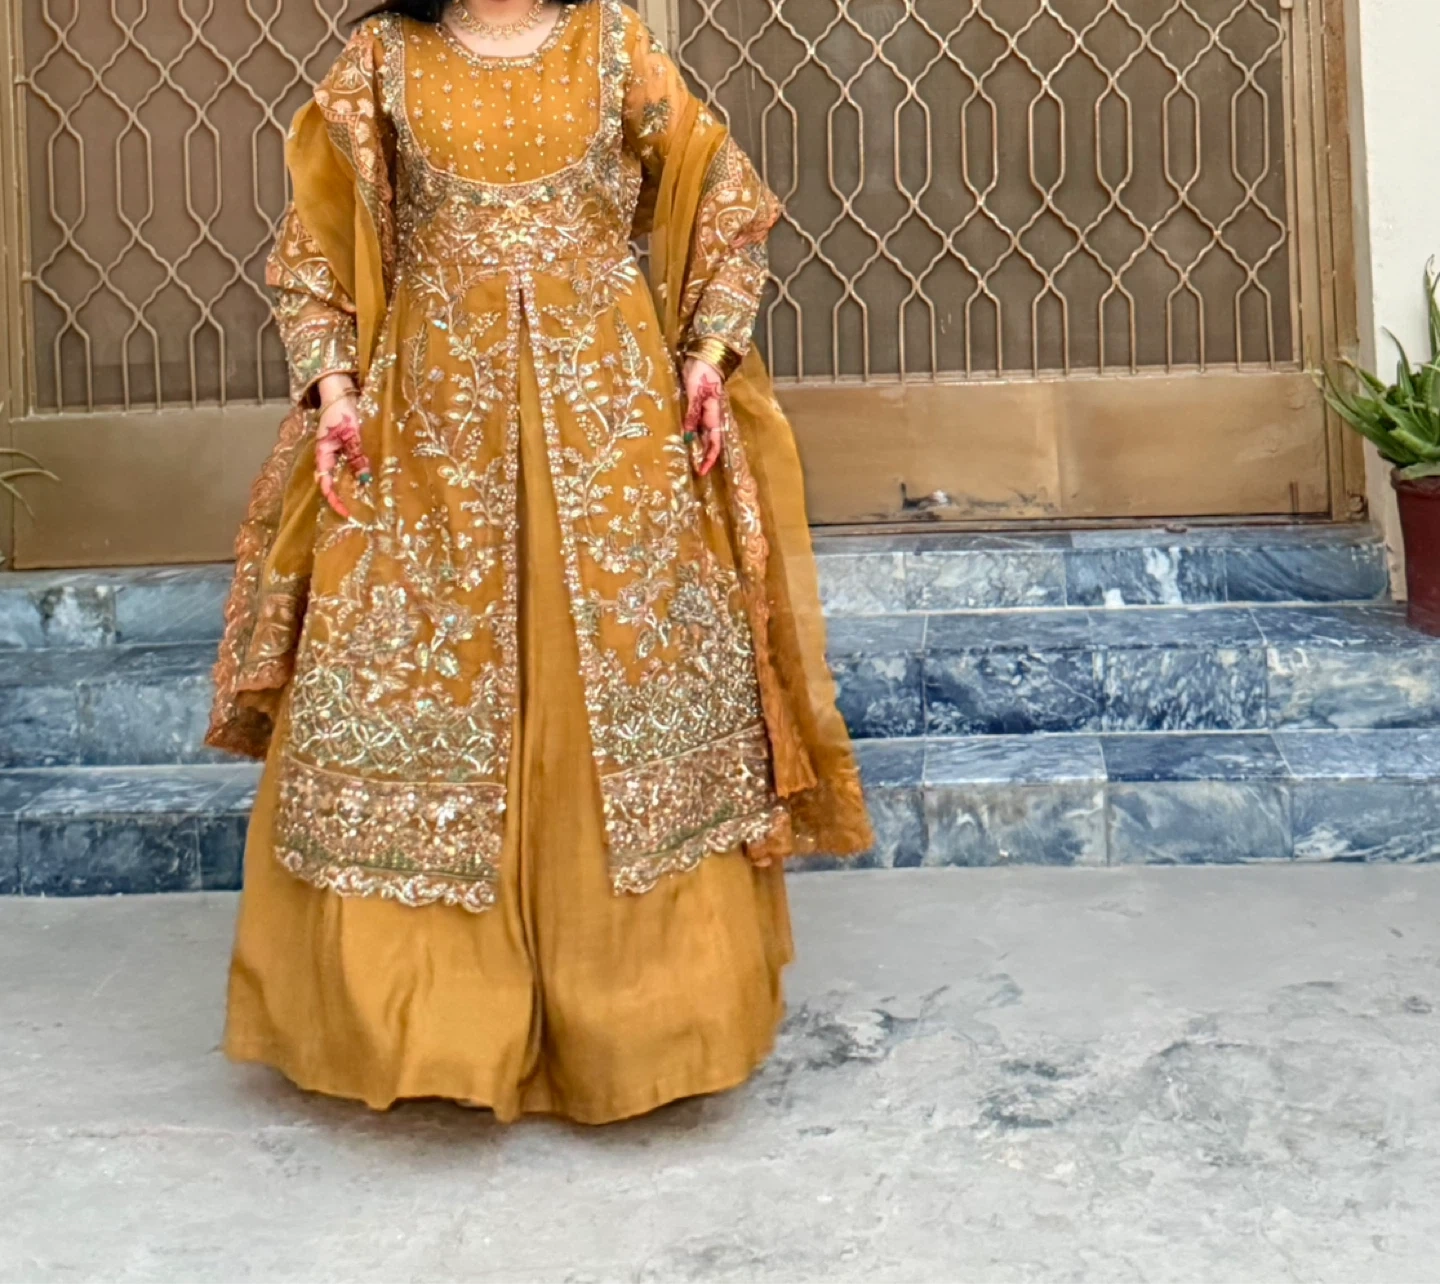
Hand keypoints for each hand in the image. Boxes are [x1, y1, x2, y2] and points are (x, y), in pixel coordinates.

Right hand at [314, 378, 371, 520]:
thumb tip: (365, 481)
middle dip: (343, 498)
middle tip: (358, 513)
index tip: (346, 513)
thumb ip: (357, 456)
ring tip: (366, 502)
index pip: (326, 483)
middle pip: (333, 482)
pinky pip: (351, 465)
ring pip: (343, 475)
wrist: (341, 391)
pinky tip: (370, 482)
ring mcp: (337, 451)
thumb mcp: (351, 435)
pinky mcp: (346, 446)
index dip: (335, 500)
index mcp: (323, 453)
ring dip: (352, 488)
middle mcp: (328, 455)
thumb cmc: (341, 410)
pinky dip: (359, 475)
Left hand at [682, 358, 725, 476]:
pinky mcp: (697, 404)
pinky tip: (683, 437)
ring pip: (702, 433)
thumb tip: (688, 436)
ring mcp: (704, 410)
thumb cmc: (702, 372)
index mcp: (714, 414)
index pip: (715, 442)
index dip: (709, 458)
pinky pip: (695, 423)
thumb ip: (692, 413)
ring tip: (689, 458)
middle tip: (695, 469)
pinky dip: (690, 433)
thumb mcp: (695, 393)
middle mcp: (711, 415)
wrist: (704, 355)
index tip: (702, 471)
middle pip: (710, 441)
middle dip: (704, 456)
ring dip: (697, 446)